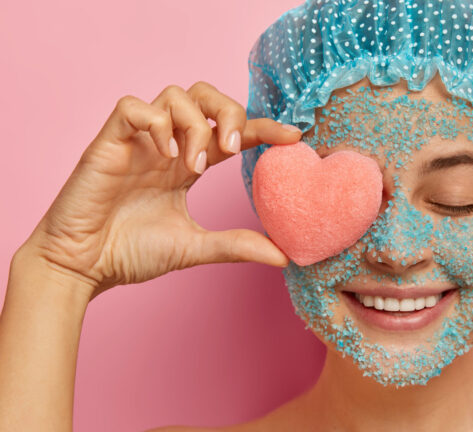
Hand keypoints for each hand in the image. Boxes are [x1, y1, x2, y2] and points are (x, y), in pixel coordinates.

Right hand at [19, 81, 300, 299]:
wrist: (82, 267)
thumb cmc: (131, 253)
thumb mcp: (194, 248)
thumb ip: (237, 246)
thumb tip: (284, 257)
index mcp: (188, 163)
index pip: (231, 131)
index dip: (263, 127)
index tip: (294, 136)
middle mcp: (167, 144)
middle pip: (204, 95)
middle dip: (228, 112)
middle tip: (232, 148)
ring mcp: (138, 141)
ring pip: (174, 95)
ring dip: (193, 125)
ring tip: (192, 165)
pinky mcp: (108, 142)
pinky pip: (133, 107)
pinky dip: (155, 123)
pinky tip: (165, 155)